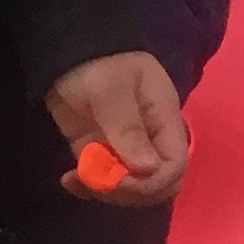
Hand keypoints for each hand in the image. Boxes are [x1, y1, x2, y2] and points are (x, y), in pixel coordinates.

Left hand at [47, 52, 188, 204]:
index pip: (175, 166)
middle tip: (95, 182)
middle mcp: (150, 140)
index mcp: (164, 121)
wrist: (68, 51)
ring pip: (130, 188)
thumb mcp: (112, 91)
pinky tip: (68, 180)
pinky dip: (87, 186)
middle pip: (156, 184)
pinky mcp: (99, 151)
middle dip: (129, 192)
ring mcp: (124, 148)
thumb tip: (148, 169)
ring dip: (105, 192)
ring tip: (75, 179)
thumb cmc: (99, 63)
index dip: (151, 183)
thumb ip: (128, 129)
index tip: (119, 181)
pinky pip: (102, 180)